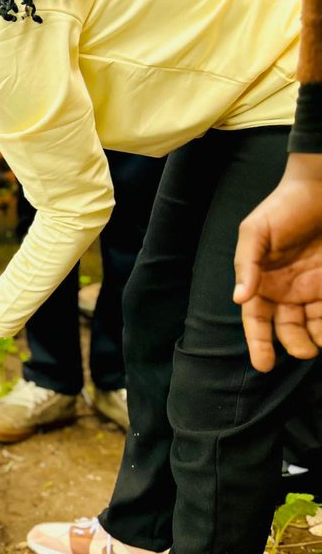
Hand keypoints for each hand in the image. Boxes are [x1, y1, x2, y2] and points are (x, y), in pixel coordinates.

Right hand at [234, 153, 321, 370]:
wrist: (321, 189)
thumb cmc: (282, 208)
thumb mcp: (255, 232)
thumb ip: (247, 265)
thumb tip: (240, 299)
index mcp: (259, 281)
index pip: (255, 319)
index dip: (258, 342)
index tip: (264, 364)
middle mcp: (283, 289)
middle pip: (284, 327)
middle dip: (292, 343)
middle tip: (304, 351)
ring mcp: (310, 287)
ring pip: (310, 324)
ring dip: (313, 339)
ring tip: (318, 347)